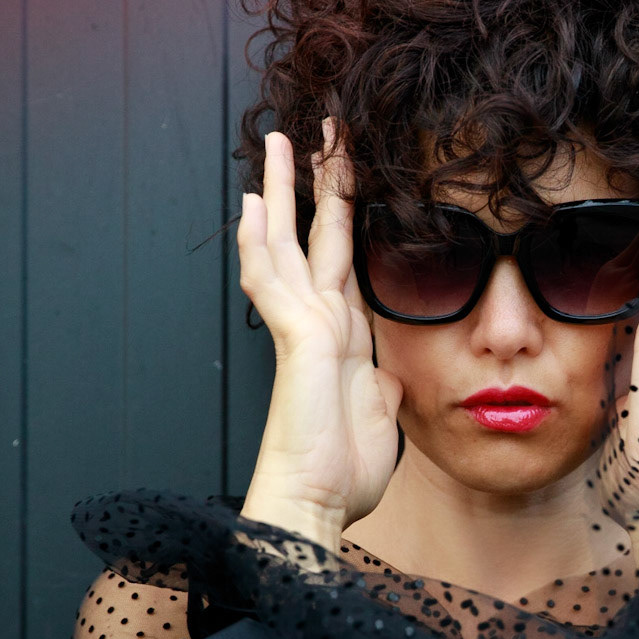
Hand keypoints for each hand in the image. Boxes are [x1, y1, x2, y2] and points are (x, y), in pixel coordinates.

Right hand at [238, 125, 402, 544]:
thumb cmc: (342, 473)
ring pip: (287, 243)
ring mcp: (302, 329)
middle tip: (313, 133)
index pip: (344, 258)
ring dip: (281, 191)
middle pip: (314, 236)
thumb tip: (385, 369)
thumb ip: (380, 383)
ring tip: (279, 142)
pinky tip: (253, 205)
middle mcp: (319, 324)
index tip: (346, 174)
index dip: (345, 214)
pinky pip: (272, 280)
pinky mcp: (294, 340)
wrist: (317, 505)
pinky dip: (260, 241)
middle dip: (315, 182)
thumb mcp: (380, 416)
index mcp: (343, 337)